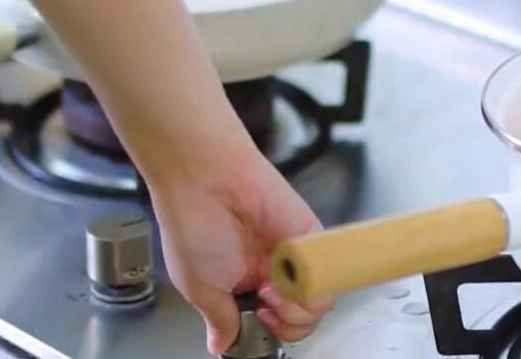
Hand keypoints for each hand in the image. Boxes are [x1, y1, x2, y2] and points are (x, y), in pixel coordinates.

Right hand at [145, 149, 333, 353]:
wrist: (206, 179)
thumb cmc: (194, 223)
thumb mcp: (198, 287)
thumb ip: (219, 320)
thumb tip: (222, 345)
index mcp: (245, 283)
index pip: (274, 323)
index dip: (271, 332)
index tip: (256, 324)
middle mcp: (273, 270)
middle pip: (302, 315)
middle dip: (288, 325)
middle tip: (267, 310)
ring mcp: (294, 254)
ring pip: (319, 299)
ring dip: (298, 310)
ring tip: (274, 294)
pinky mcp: (310, 236)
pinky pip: (326, 270)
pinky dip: (310, 285)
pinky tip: (284, 279)